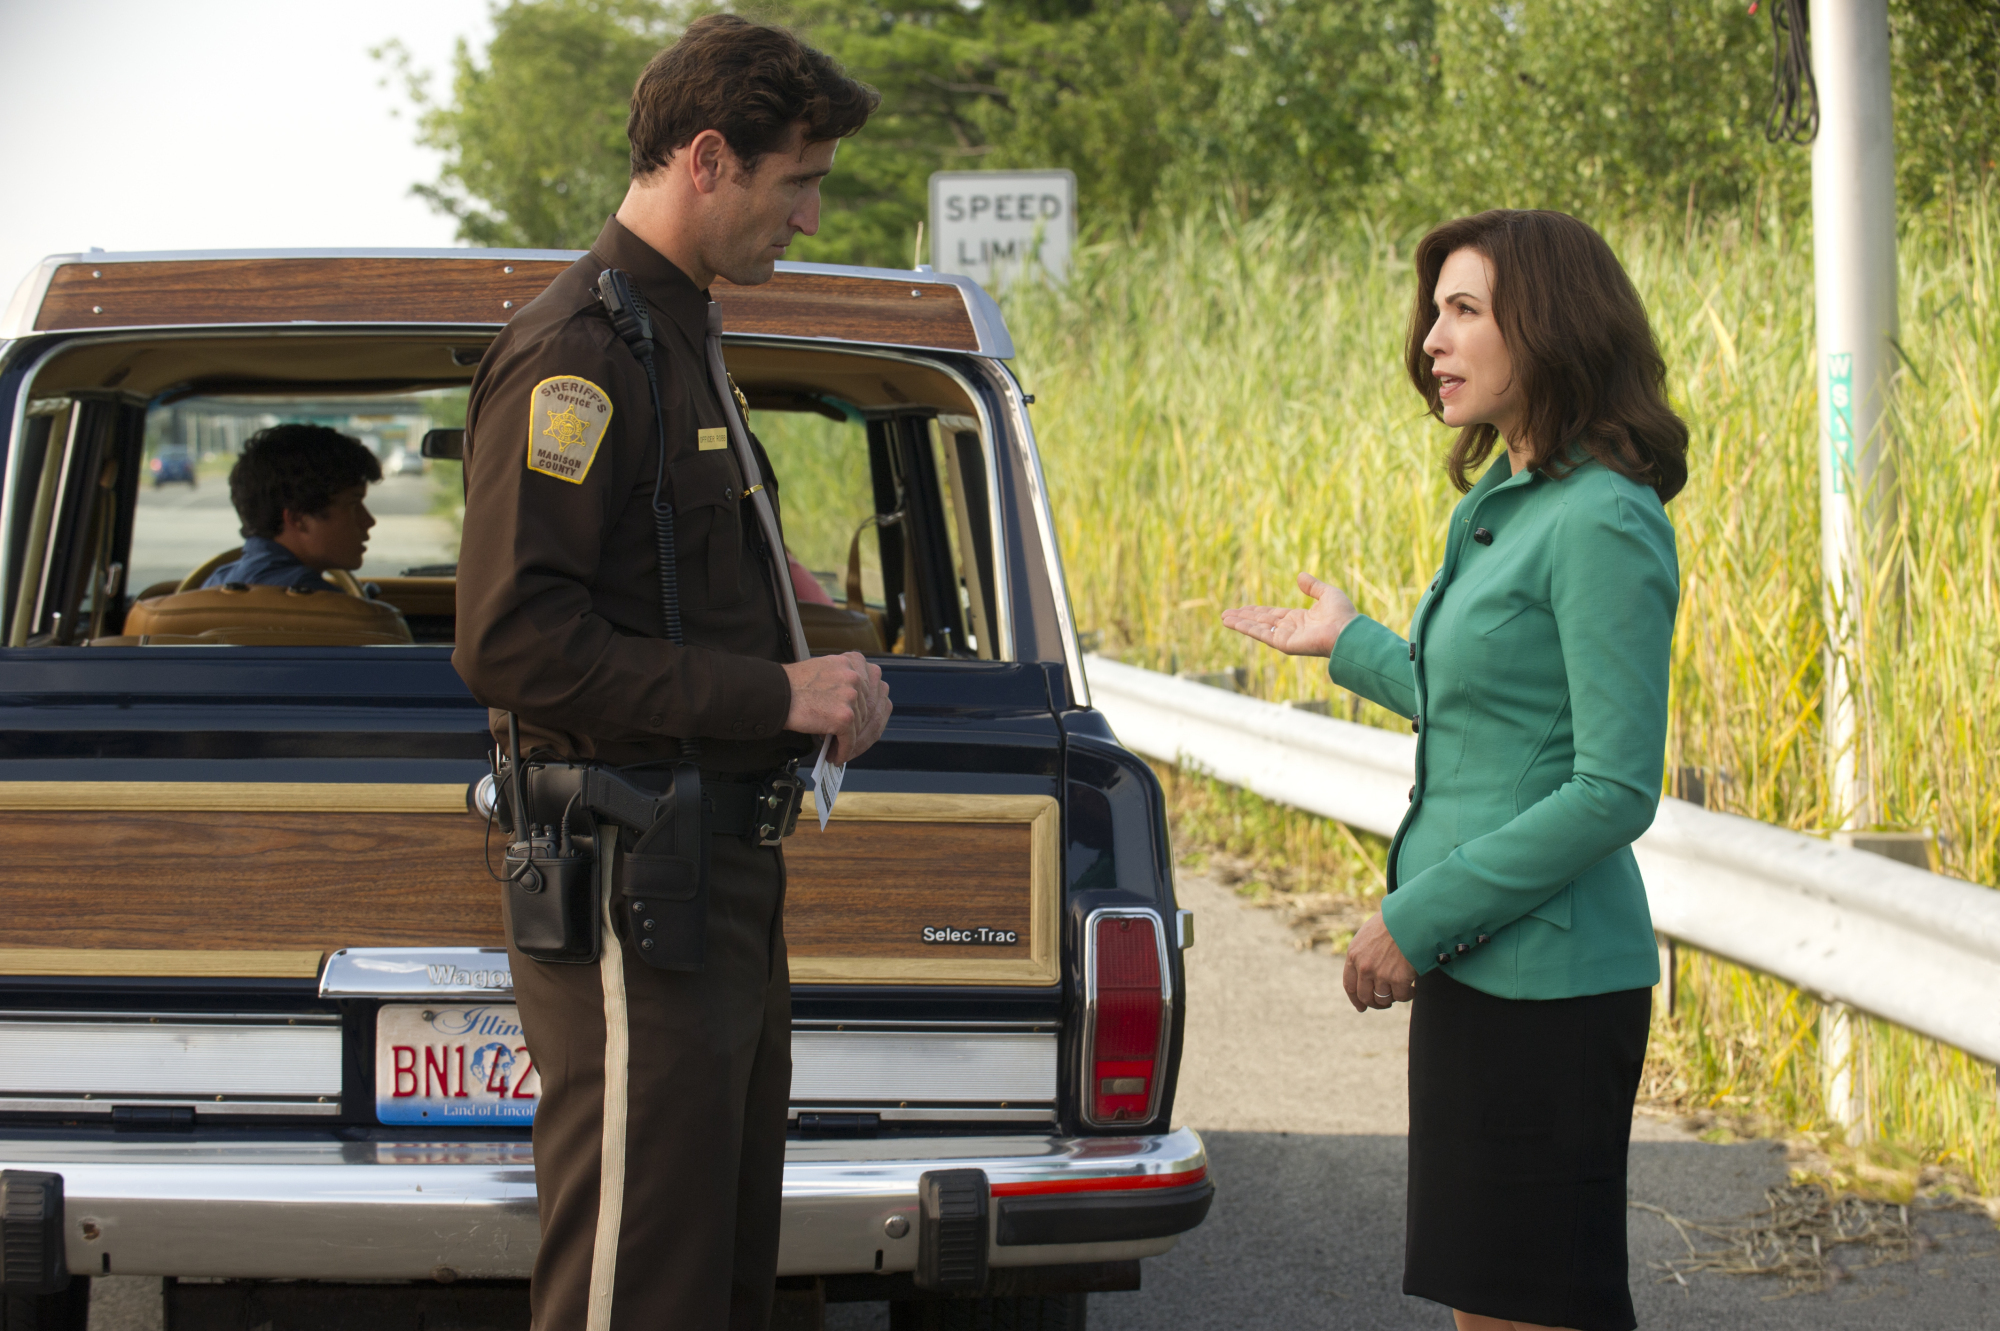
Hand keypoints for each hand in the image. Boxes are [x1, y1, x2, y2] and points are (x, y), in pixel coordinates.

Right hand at [782, 651, 891, 762]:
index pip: (868, 689)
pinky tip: (835, 756)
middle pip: (865, 709)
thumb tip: (851, 699)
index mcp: (851, 662)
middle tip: (844, 737)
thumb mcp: (824, 668)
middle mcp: (855, 677)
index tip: (854, 719)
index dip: (860, 708)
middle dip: (854, 725)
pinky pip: (849, 740)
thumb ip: (842, 678)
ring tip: (837, 748)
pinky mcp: (844, 717)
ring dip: (848, 740)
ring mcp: (851, 697)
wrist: (777, 693)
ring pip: (858, 726)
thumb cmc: (793, 683)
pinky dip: (843, 751)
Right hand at [1222, 573, 1358, 656]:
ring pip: (1257, 627)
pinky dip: (1244, 628)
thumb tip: (1300, 576)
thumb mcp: (1328, 593)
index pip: (1273, 614)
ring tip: (1223, 617)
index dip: (1257, 610)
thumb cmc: (1342, 615)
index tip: (1243, 608)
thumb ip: (1313, 586)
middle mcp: (1290, 629)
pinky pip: (1260, 633)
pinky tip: (1231, 622)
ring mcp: (1285, 637)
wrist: (1347, 632)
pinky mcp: (1282, 643)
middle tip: (1226, 614)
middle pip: (1261, 621)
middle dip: (1243, 617)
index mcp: (1300, 619)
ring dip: (1239, 622)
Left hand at [1343, 912, 1416, 1012]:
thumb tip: (1366, 973)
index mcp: (1353, 955)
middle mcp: (1364, 967)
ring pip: (1383, 999)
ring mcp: (1380, 974)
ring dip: (1393, 999)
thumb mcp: (1368, 935)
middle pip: (1365, 997)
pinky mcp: (1398, 979)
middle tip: (1386, 1003)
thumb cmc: (1392, 922)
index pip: (1349, 985)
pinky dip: (1408, 995)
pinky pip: (1402, 996)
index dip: (1355, 999)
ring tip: (1402, 991)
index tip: (1361, 1007)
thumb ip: (1363, 954)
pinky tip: (1412, 989)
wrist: (1409, 917)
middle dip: (1376, 1003)